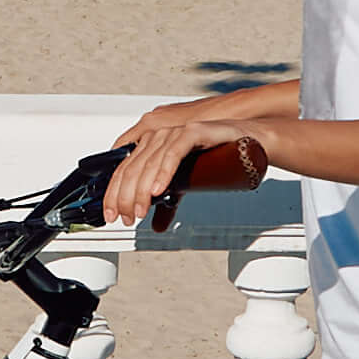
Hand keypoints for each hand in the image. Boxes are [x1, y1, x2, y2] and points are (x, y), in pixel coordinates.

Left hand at [102, 108, 271, 228]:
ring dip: (141, 191)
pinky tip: (159, 190)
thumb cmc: (216, 157)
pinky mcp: (192, 132)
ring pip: (149, 163)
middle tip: (127, 218)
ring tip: (139, 211)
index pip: (123, 170)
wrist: (247, 142)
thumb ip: (168, 203)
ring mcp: (174, 132)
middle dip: (125, 197)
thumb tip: (155, 225)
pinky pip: (173, 152)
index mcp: (151, 146)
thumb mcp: (184, 184)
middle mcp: (158, 137)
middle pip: (132, 168)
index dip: (114, 194)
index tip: (112, 215)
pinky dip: (164, 172)